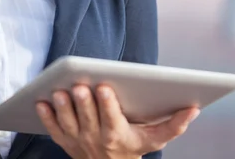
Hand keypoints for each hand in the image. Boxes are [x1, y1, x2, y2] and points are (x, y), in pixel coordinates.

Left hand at [36, 85, 199, 158]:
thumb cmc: (134, 148)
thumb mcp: (155, 139)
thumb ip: (175, 125)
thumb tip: (194, 108)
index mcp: (118, 136)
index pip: (112, 119)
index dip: (107, 104)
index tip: (105, 87)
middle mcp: (96, 140)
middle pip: (88, 119)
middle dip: (83, 102)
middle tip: (79, 85)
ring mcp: (78, 141)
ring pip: (68, 123)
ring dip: (62, 108)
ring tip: (58, 92)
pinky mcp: (65, 141)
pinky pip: (53, 130)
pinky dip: (46, 118)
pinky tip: (40, 102)